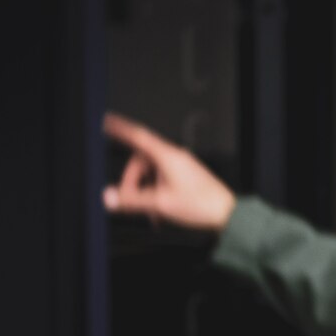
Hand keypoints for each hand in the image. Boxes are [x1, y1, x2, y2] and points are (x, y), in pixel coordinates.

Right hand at [101, 113, 237, 230]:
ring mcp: (181, 167)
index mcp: (167, 156)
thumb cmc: (202, 205)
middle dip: (133, 183)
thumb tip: (109, 197)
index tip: (107, 121)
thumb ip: (132, 200)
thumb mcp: (160, 204)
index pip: (138, 136)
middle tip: (130, 202)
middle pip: (141, 162)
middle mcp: (174, 158)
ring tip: (152, 214)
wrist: (228, 214)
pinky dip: (157, 196)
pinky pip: (163, 182)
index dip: (120, 129)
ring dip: (146, 194)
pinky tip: (161, 214)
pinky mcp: (186, 178)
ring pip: (151, 175)